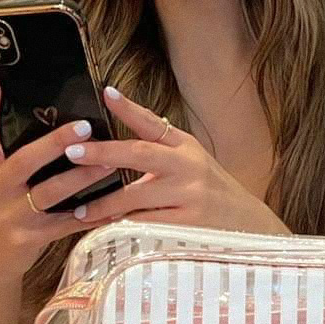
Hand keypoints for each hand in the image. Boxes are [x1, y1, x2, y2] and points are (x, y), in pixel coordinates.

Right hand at [0, 79, 120, 276]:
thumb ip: (1, 150)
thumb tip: (13, 106)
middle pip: (24, 161)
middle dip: (54, 143)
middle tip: (84, 126)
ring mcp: (12, 216)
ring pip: (50, 193)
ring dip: (82, 177)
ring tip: (110, 163)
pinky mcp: (30, 238)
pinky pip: (66, 225)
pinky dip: (92, 215)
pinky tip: (114, 207)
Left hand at [62, 85, 287, 234]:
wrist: (251, 228)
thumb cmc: (213, 195)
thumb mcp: (193, 165)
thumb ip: (161, 155)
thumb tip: (113, 150)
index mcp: (186, 148)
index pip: (154, 124)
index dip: (129, 108)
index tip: (107, 93)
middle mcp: (188, 167)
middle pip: (139, 154)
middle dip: (103, 152)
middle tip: (72, 151)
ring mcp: (189, 196)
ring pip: (136, 196)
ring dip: (104, 204)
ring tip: (80, 210)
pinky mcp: (188, 225)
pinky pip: (146, 225)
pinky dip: (123, 228)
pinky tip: (105, 230)